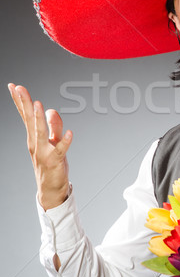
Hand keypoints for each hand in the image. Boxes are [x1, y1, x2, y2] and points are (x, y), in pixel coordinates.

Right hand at [8, 83, 72, 210]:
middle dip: (24, 104)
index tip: (13, 86)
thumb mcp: (53, 141)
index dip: (20, 101)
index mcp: (34, 137)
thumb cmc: (52, 165)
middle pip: (29, 120)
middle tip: (18, 88)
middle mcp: (35, 143)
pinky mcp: (55, 161)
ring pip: (40, 133)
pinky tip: (69, 133)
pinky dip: (65, 142)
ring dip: (38, 119)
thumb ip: (54, 126)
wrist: (51, 190)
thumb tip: (51, 110)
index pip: (25, 116)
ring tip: (38, 105)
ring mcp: (43, 152)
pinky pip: (60, 150)